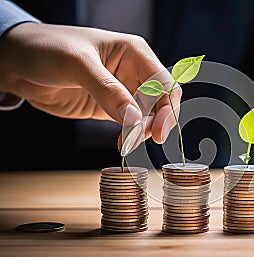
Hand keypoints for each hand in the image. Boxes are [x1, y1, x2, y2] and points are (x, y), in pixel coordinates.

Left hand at [0, 22, 181, 144]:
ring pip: (147, 116)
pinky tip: (124, 142)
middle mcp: (133, 72)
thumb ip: (107, 90)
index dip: (167, 108)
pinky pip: (130, 124)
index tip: (157, 131)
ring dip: (143, 132)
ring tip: (128, 143)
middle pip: (160, 102)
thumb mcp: (77, 63)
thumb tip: (134, 119)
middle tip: (143, 139)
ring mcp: (122, 91)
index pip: (163, 83)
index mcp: (134, 52)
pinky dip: (131, 136)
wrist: (18, 63)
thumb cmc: (47, 48)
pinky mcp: (110, 107)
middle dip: (157, 122)